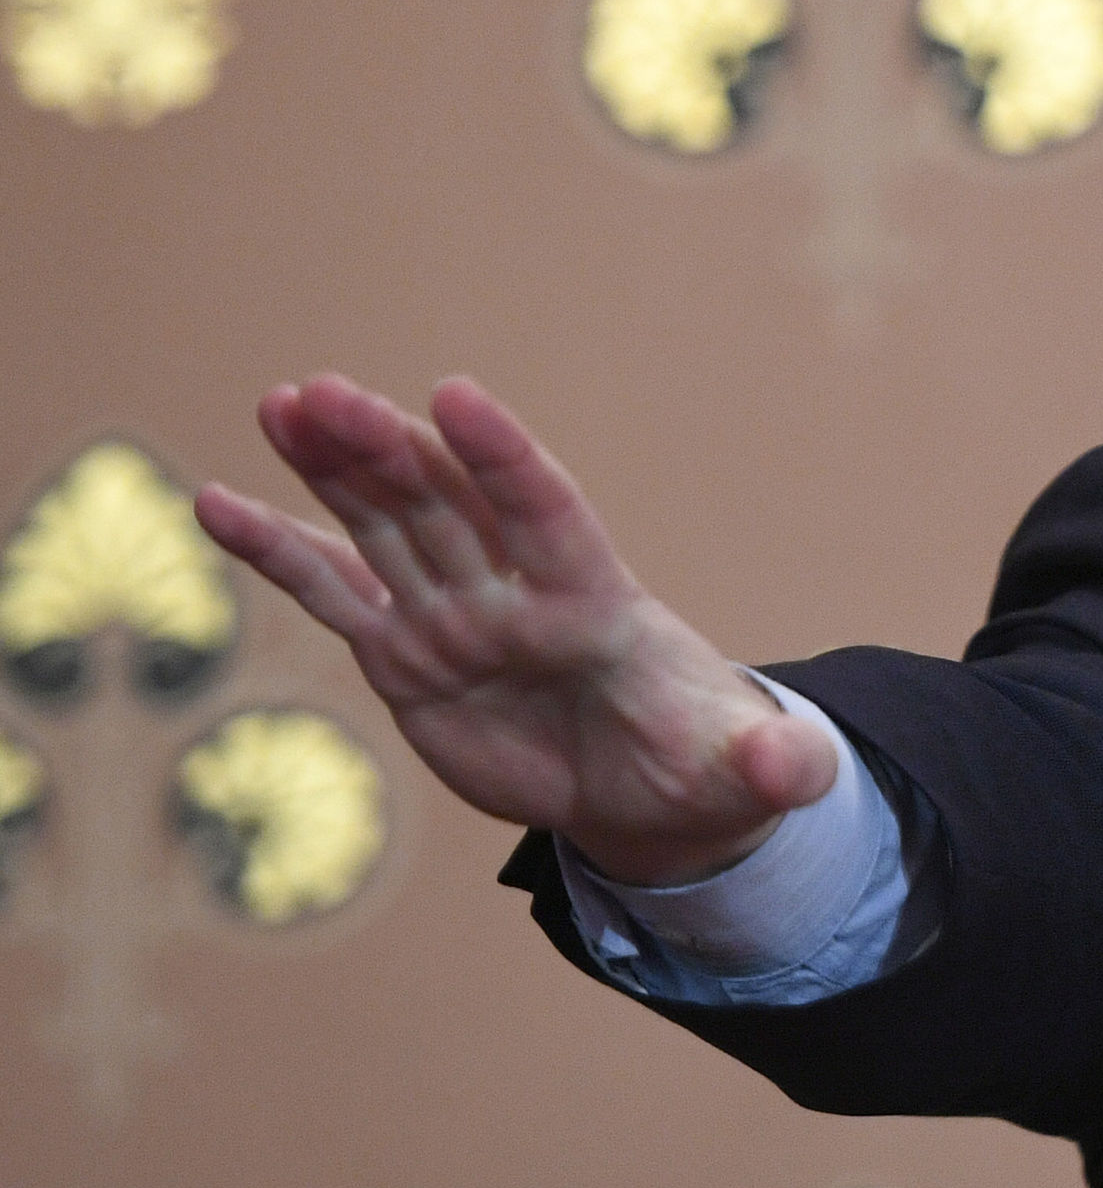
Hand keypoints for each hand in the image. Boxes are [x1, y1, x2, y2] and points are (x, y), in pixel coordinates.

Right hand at [194, 375, 836, 884]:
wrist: (655, 794)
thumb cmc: (705, 765)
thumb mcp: (749, 776)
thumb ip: (773, 766)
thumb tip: (802, 770)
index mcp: (598, 605)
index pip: (547, 514)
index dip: (502, 458)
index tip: (455, 393)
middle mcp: (517, 594)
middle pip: (448, 506)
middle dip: (390, 450)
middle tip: (324, 393)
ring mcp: (456, 618)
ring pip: (386, 526)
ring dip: (333, 468)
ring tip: (281, 403)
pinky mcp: (408, 657)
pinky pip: (335, 594)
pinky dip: (278, 551)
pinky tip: (215, 502)